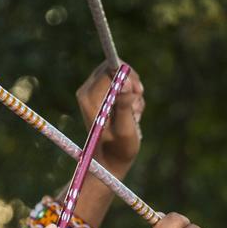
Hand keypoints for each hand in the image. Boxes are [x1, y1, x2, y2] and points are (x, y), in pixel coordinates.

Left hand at [77, 60, 144, 176]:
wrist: (111, 160)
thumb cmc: (119, 148)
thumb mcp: (125, 129)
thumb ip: (125, 105)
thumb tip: (125, 83)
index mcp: (89, 98)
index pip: (109, 70)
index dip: (127, 76)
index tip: (138, 91)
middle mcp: (87, 91)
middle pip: (112, 67)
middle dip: (131, 81)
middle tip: (139, 97)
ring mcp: (93, 92)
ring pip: (119, 75)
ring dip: (133, 90)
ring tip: (134, 111)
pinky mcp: (101, 94)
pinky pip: (120, 83)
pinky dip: (131, 95)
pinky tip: (132, 112)